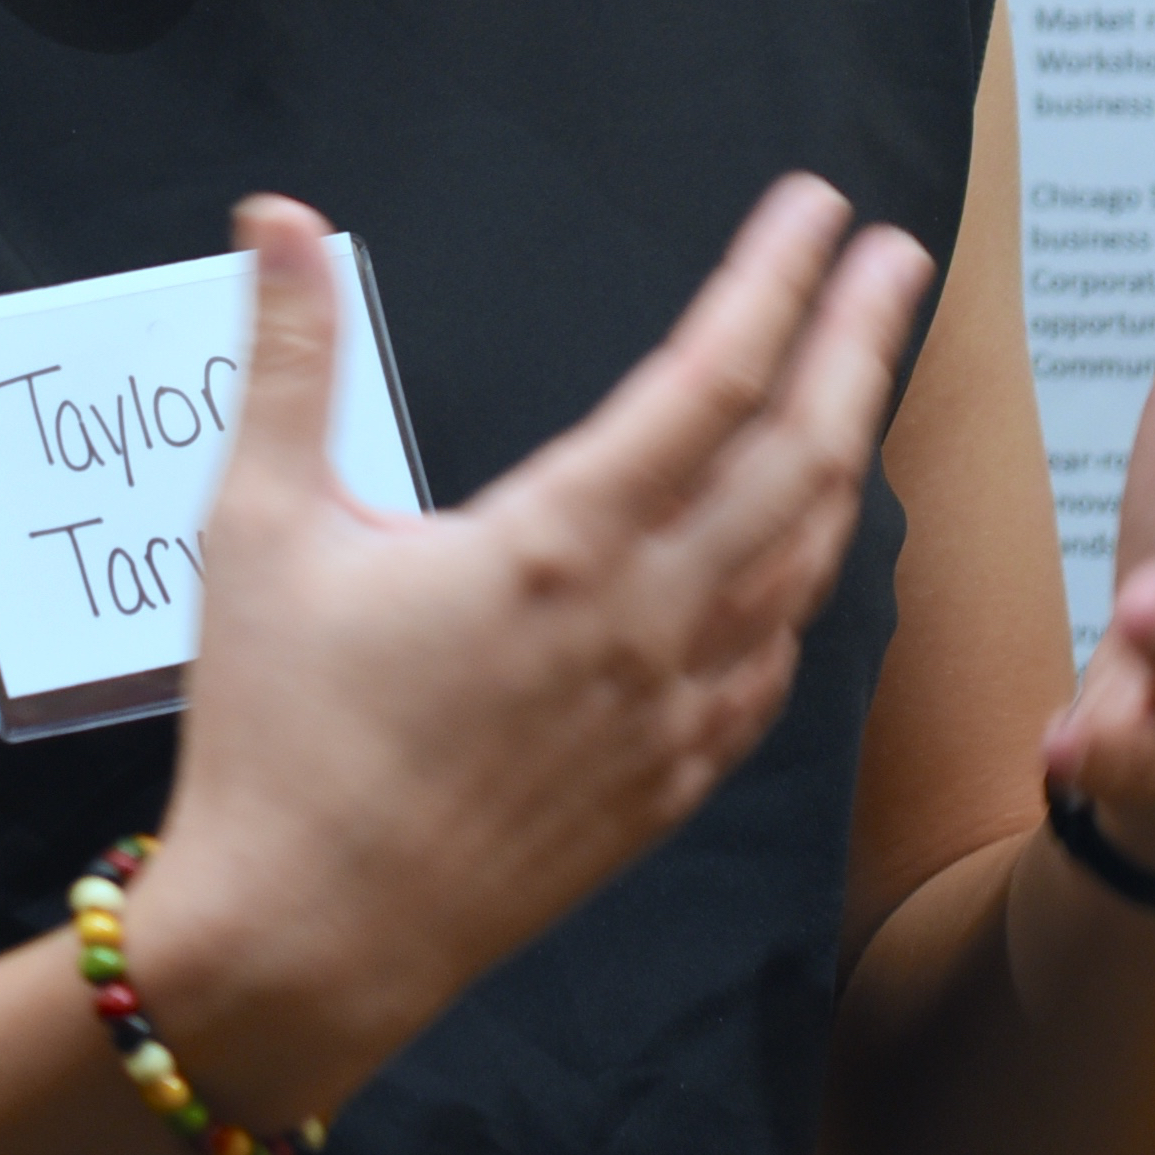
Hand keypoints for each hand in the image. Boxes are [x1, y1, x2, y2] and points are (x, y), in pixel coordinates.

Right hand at [127, 180, 931, 1124]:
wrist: (300, 947)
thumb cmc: (272, 738)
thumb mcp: (258, 528)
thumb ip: (289, 358)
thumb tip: (276, 214)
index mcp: (555, 545)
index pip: (708, 378)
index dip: (774, 280)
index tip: (819, 207)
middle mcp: (642, 622)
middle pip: (799, 455)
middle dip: (857, 342)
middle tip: (896, 258)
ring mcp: (670, 712)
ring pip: (806, 561)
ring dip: (847, 453)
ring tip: (861, 379)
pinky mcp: (667, 786)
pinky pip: (774, 665)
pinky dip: (808, 585)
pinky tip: (807, 554)